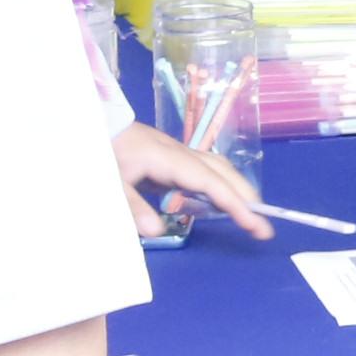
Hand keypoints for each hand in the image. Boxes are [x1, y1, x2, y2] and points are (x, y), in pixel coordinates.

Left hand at [115, 125, 271, 239]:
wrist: (92, 124)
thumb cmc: (102, 151)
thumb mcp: (111, 182)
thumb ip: (133, 207)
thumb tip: (158, 232)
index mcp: (169, 159)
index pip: (211, 182)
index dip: (235, 203)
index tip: (255, 223)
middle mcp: (181, 153)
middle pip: (223, 172)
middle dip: (246, 197)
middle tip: (263, 226)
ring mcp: (178, 153)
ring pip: (218, 168)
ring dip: (237, 189)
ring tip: (249, 215)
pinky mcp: (172, 156)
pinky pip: (205, 170)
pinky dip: (220, 185)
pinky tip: (219, 201)